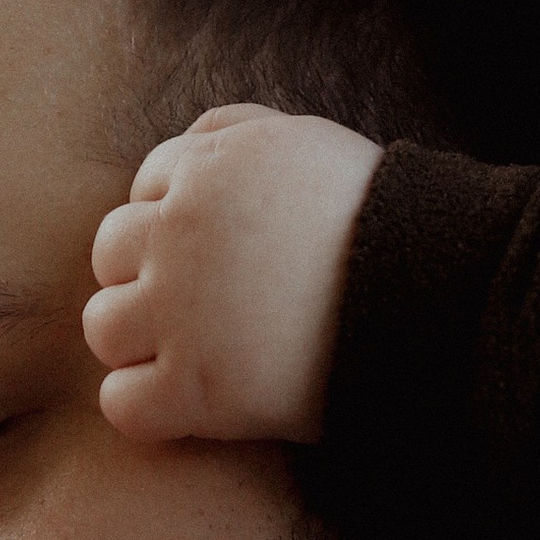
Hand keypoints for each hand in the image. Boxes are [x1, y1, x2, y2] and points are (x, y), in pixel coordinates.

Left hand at [83, 104, 381, 445]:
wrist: (436, 291)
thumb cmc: (383, 219)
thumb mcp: (306, 141)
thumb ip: (238, 131)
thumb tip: (187, 143)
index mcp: (208, 167)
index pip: (145, 190)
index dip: (178, 224)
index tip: (220, 255)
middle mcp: (178, 232)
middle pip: (110, 254)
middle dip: (148, 277)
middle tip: (203, 308)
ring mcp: (181, 311)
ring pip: (103, 328)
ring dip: (140, 343)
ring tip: (195, 355)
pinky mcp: (196, 386)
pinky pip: (122, 404)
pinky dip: (148, 409)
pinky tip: (191, 406)